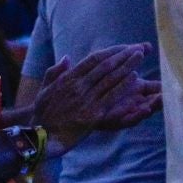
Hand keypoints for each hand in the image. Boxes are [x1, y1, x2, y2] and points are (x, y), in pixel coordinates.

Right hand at [33, 44, 156, 145]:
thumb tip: (67, 57)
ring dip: (127, 66)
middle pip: (105, 65)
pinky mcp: (93, 114)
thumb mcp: (44, 89)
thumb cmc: (43, 114)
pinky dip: (124, 86)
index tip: (124, 47)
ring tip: (140, 56)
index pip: (93, 59)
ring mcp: (87, 99)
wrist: (42, 136)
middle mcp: (79, 86)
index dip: (111, 51)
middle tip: (139, 48)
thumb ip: (55, 72)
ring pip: (111, 78)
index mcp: (68, 78)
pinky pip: (112, 97)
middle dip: (123, 55)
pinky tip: (134, 78)